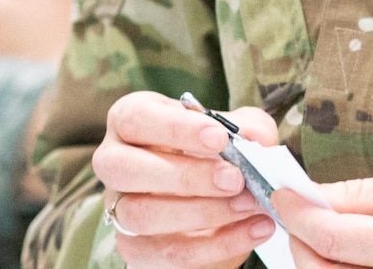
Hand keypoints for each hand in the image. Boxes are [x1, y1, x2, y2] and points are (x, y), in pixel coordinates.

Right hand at [90, 91, 278, 268]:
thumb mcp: (232, 130)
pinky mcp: (136, 248)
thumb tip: (258, 138)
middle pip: (126, 169)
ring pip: (141, 215)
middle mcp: (114, 162)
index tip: (220, 138)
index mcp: (129, 121)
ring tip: (247, 204)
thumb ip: (248, 128)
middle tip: (234, 179)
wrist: (209, 193)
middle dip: (185, 176)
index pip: (135, 118)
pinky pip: (169, 253)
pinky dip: (217, 245)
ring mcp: (119, 208)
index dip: (175, 128)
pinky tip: (252, 229)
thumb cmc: (212, 149)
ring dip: (202, 213)